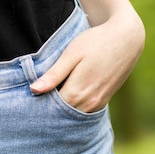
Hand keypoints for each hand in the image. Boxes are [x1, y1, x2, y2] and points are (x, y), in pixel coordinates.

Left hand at [30, 14, 144, 112]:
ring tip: (48, 97)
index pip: (50, 108)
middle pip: (61, 115)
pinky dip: (73, 107)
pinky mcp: (104, 101)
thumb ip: (53, 75)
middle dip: (48, 109)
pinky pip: (83, 111)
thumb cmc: (95, 42)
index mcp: (77, 92)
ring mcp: (98, 104)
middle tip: (34, 100)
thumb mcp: (71, 55)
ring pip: (72, 114)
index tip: (28, 98)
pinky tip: (64, 97)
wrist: (126, 38)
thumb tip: (33, 90)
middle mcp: (89, 103)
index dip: (38, 104)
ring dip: (60, 109)